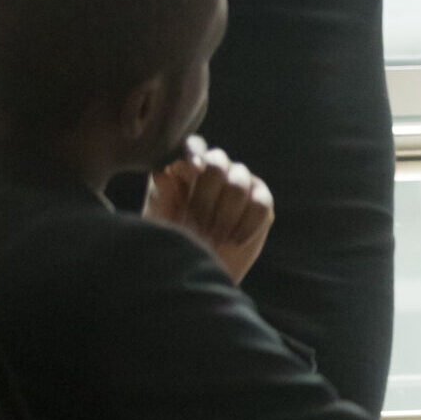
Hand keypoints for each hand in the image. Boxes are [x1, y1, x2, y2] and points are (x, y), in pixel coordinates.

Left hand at [144, 137, 274, 282]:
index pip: (195, 145)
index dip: (195, 152)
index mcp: (187, 171)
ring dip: (225, 214)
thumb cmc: (174, 244)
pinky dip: (247, 223)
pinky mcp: (262, 203)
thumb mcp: (158, 219)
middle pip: (218, 162)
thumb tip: (167, 168)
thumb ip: (162, 191)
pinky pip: (260, 203)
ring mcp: (242, 185)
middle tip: (197, 225)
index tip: (192, 170)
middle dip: (206, 197)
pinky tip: (235, 239)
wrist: (198, 274)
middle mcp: (216, 172)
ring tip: (214, 237)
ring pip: (239, 182)